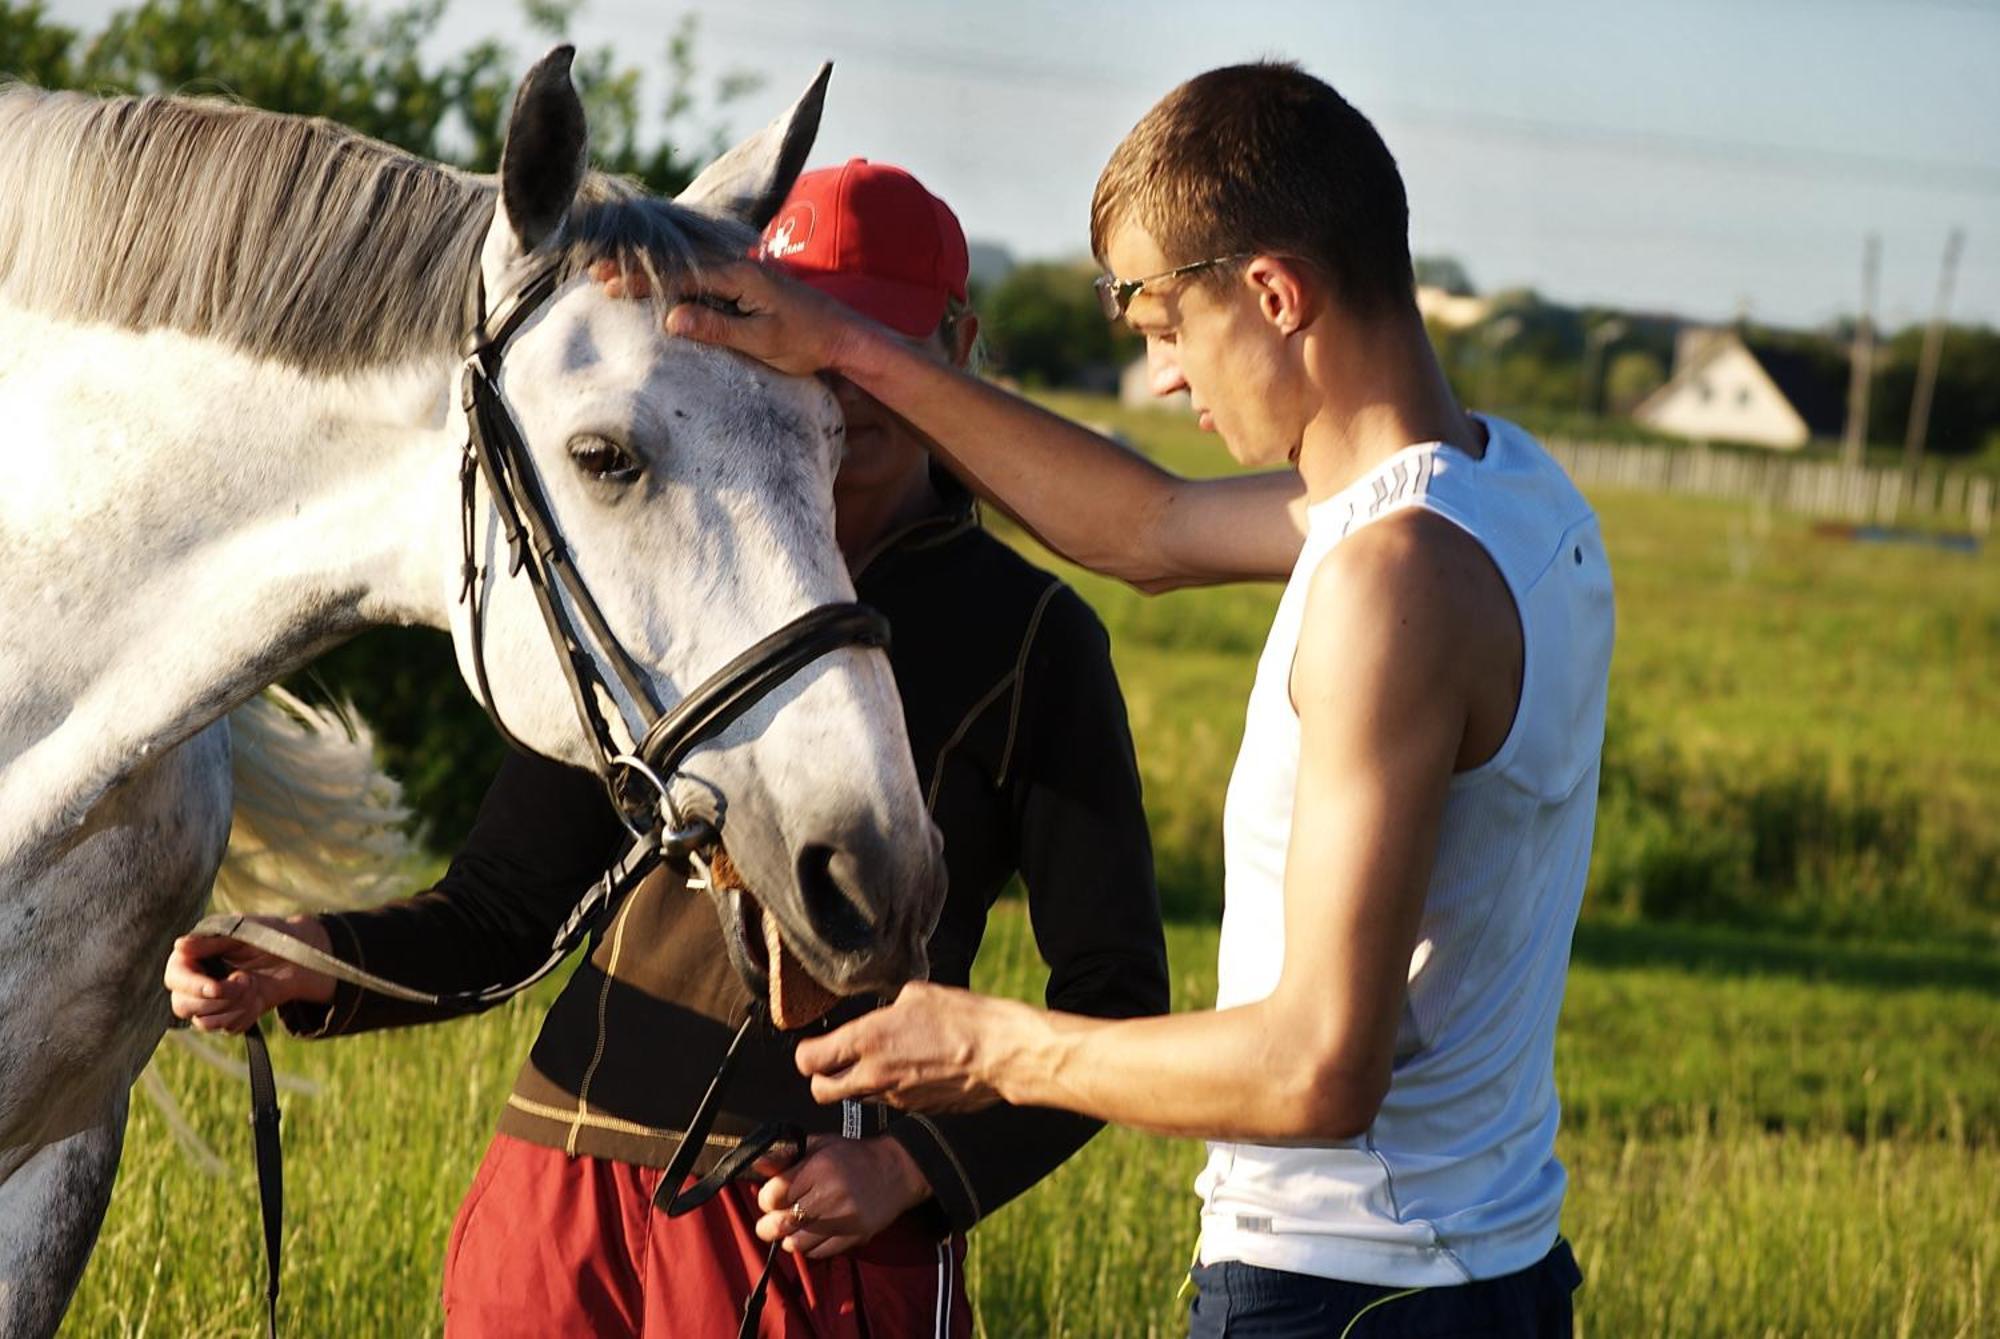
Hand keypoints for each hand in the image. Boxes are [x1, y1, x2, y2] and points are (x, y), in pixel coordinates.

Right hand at [165, 916, 334, 1033]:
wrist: (296, 958)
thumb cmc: (267, 937)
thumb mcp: (242, 932)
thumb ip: (212, 940)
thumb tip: (179, 946)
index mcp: (191, 957)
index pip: (175, 978)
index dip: (193, 986)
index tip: (216, 987)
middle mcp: (193, 983)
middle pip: (183, 1006)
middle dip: (219, 998)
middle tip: (246, 979)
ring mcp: (208, 1003)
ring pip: (205, 1022)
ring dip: (235, 1006)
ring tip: (252, 984)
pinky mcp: (226, 1018)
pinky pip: (228, 1029)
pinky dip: (246, 1015)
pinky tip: (256, 998)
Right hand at [588, 257, 872, 378]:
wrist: (843, 334)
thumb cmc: (807, 342)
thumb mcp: (763, 342)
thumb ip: (717, 328)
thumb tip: (671, 318)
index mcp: (740, 275)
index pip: (681, 274)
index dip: (643, 279)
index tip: (609, 282)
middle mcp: (738, 265)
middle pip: (677, 263)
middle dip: (636, 267)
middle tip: (596, 272)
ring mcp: (741, 271)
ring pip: (686, 266)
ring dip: (650, 270)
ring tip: (613, 273)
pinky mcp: (744, 282)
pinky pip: (700, 274)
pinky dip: (672, 276)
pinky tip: (653, 281)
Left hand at [752, 1134, 931, 1258]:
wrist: (897, 1171)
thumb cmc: (854, 1156)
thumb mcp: (820, 1145)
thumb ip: (787, 1155)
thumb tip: (758, 1165)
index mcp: (819, 1168)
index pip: (774, 1194)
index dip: (766, 1199)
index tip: (771, 1199)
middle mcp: (831, 1194)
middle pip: (782, 1223)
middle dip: (768, 1227)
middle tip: (769, 1224)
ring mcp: (844, 1218)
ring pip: (798, 1243)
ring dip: (789, 1239)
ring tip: (793, 1229)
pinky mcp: (855, 1236)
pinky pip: (819, 1253)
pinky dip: (809, 1248)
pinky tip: (812, 1235)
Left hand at [794, 981, 1028, 1113]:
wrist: (999, 1054)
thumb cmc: (963, 1018)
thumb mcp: (917, 995)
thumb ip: (889, 1008)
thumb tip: (885, 1012)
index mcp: (867, 1041)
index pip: (809, 1060)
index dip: (806, 1053)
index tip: (813, 1045)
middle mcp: (873, 1074)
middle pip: (821, 1091)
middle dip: (820, 1078)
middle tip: (831, 1062)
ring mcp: (894, 1097)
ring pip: (854, 1099)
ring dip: (855, 1085)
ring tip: (877, 1062)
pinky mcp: (916, 1109)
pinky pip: (888, 1102)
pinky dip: (888, 1090)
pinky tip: (909, 1070)